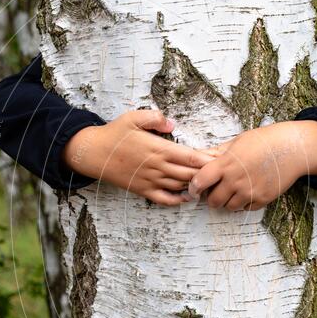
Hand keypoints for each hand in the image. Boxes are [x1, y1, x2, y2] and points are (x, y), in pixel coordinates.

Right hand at [62, 110, 214, 205]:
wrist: (94, 153)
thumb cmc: (114, 133)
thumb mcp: (133, 117)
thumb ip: (154, 118)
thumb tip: (172, 124)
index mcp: (158, 148)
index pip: (190, 156)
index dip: (207, 160)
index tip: (221, 159)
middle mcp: (157, 166)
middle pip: (190, 173)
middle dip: (207, 173)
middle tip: (222, 173)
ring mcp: (151, 180)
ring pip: (180, 186)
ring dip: (196, 186)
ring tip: (210, 183)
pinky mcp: (143, 190)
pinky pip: (165, 199)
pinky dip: (178, 200)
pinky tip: (188, 197)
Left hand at [189, 121, 316, 210]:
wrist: (293, 148)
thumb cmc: (264, 141)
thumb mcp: (238, 142)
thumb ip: (217, 153)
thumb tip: (198, 156)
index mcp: (227, 163)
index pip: (200, 181)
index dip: (194, 187)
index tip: (194, 189)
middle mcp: (236, 180)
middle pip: (213, 201)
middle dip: (212, 197)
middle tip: (216, 190)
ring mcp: (249, 191)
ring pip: (229, 207)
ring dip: (228, 201)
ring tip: (235, 189)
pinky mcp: (262, 199)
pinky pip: (245, 208)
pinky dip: (244, 202)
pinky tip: (250, 189)